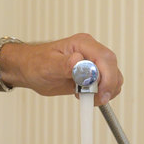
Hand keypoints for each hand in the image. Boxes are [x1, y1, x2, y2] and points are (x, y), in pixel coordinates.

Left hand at [1, 34, 123, 104]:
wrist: (29, 69)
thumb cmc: (35, 63)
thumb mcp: (47, 65)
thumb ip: (64, 64)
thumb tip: (79, 62)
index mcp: (83, 44)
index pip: (105, 57)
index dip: (107, 76)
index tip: (100, 92)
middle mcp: (91, 52)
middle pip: (113, 68)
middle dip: (108, 86)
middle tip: (93, 98)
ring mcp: (93, 64)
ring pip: (114, 78)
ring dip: (106, 92)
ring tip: (85, 97)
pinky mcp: (93, 75)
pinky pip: (108, 85)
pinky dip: (102, 94)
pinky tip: (85, 96)